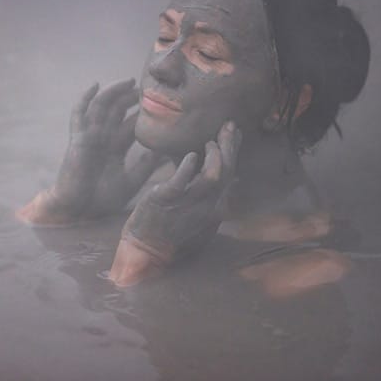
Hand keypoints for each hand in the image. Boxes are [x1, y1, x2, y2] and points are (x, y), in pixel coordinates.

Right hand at [17, 79, 162, 225]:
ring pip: (102, 106)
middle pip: (117, 111)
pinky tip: (95, 85)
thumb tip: (167, 153)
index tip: (159, 103)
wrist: (79, 210)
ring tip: (129, 82)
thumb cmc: (102, 198)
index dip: (142, 113)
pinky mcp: (78, 138)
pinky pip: (79, 114)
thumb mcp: (131, 180)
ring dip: (114, 92)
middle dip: (130, 98)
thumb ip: (146, 165)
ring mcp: (90, 136)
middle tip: (147, 88)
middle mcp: (103, 139)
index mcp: (115, 148)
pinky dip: (84, 99)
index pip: (130, 124)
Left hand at [109, 121, 241, 285]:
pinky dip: (188, 167)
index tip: (235, 136)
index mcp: (213, 209)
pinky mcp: (166, 200)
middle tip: (231, 126)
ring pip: (212, 176)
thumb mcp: (196, 220)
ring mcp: (188, 204)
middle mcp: (206, 207)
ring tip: (211, 141)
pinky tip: (192, 155)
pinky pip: (181, 182)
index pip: (229, 176)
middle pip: (226, 172)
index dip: (233, 154)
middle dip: (231, 147)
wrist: (145, 254)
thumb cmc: (167, 236)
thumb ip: (205, 199)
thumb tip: (212, 178)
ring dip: (215, 155)